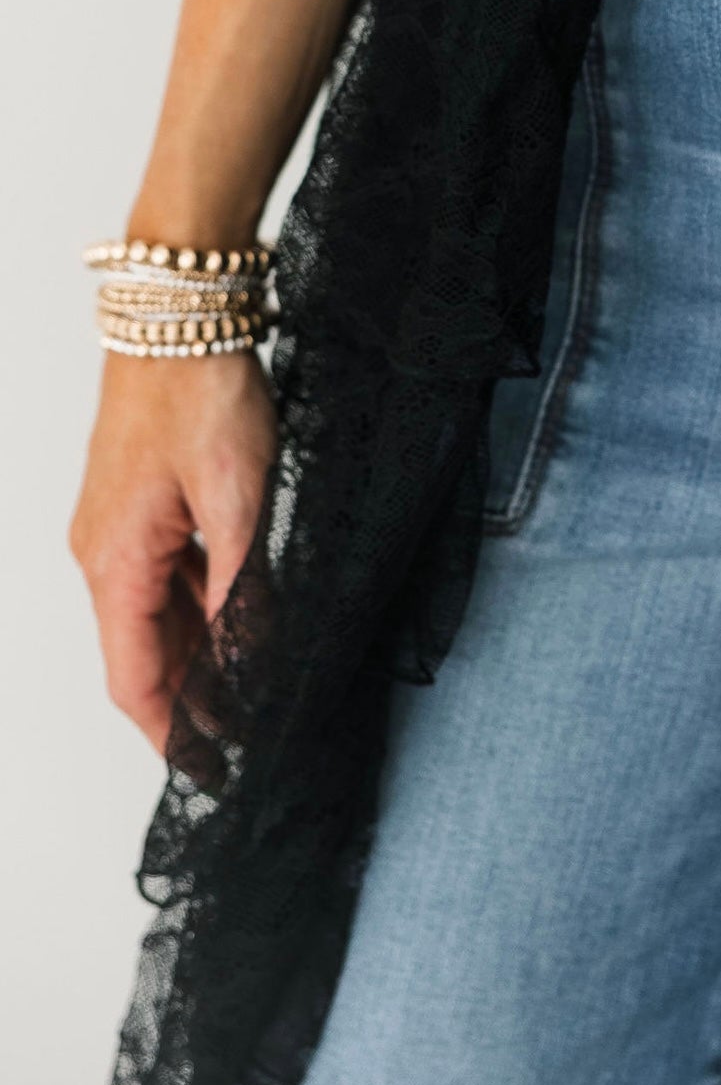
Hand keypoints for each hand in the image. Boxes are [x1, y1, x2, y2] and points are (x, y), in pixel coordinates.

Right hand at [69, 353, 278, 753]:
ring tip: (252, 688)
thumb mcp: (238, 498)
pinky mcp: (142, 501)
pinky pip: (166, 574)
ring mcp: (119, 526)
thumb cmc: (201, 393)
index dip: (175, 732)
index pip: (135, 678)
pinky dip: (199, 605)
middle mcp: (104, 553)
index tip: (212, 771)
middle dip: (194, 699)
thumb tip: (251, 657)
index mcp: (115, 563)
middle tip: (249, 735)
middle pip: (144, 652)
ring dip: (200, 653)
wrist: (180, 314)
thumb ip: (241, 585)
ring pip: (157, 613)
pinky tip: (239, 616)